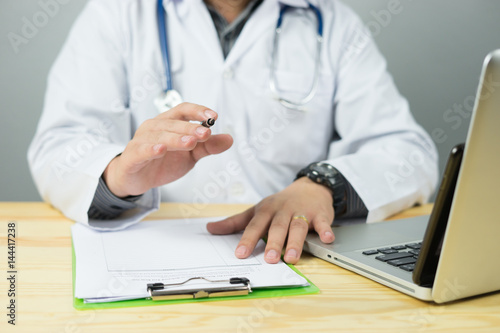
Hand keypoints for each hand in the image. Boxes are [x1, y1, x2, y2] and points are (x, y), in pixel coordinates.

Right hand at [103, 102, 232, 196]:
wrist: (138, 179)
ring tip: (190, 142)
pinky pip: (141, 150)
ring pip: (159, 136)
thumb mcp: (190, 155)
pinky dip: (151, 149)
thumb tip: (230, 139)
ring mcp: (141, 140)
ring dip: (176, 138)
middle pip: (173, 123)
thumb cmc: (164, 162)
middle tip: (205, 134)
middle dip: (190, 128)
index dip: (198, 111)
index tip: (214, 116)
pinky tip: (161, 149)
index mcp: (169, 123)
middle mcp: (154, 127)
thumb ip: (208, 147)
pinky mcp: (132, 156)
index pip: (183, 110)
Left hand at [206, 177, 334, 263]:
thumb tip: (210, 228)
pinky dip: (326, 230)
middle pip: (278, 227)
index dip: (247, 239)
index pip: (255, 225)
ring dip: (296, 242)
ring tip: (292, 258)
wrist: (310, 187)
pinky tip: (327, 239)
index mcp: (266, 210)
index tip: (239, 254)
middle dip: (273, 243)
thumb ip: (235, 222)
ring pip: (298, 227)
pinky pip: (323, 223)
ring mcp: (302, 212)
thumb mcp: (257, 209)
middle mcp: (283, 211)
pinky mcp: (320, 215)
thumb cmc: (280, 203)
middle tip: (269, 259)